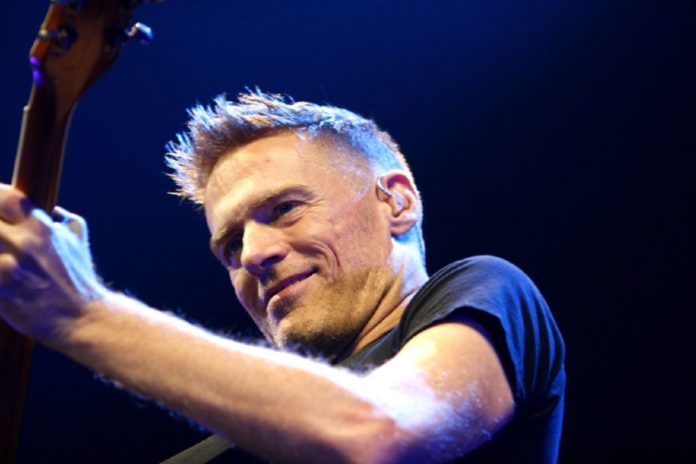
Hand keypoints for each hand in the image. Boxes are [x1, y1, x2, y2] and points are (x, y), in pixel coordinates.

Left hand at [0, 184, 106, 341]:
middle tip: (0, 241)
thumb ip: (64, 219)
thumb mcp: (78, 239)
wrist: (81, 317)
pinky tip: (0, 275)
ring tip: (2, 259)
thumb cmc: (79, 278)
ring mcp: (8, 268)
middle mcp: (23, 244)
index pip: (4, 197)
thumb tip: (54, 211)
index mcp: (41, 227)